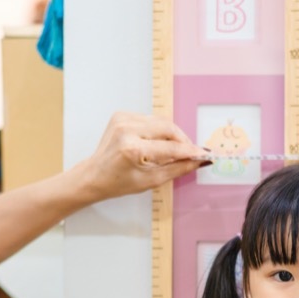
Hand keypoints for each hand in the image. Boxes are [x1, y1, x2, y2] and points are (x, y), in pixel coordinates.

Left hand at [74, 112, 206, 200]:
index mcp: (133, 149)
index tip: (204, 154)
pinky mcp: (121, 115)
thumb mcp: (151, 181)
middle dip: (183, 140)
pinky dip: (157, 130)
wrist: (93, 175)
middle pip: (168, 127)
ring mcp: (123, 119)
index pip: (171, 147)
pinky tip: (154, 142)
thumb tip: (199, 161)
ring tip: (174, 149)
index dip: (191, 151)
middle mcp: (127, 130)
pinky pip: (149, 119)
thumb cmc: (119, 182)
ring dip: (171, 134)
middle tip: (191, 151)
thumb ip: (178, 168)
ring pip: (160, 121)